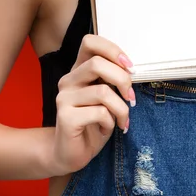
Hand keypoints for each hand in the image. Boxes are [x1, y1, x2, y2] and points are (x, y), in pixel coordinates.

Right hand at [51, 34, 135, 175]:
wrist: (70, 154)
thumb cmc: (93, 123)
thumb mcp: (106, 97)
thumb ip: (112, 79)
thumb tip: (131, 69)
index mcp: (79, 70)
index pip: (90, 42)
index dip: (112, 49)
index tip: (129, 66)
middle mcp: (68, 80)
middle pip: (97, 64)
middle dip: (122, 79)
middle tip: (131, 97)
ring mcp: (64, 98)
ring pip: (103, 91)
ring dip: (121, 108)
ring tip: (122, 120)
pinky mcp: (66, 117)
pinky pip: (99, 113)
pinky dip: (111, 122)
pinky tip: (107, 129)